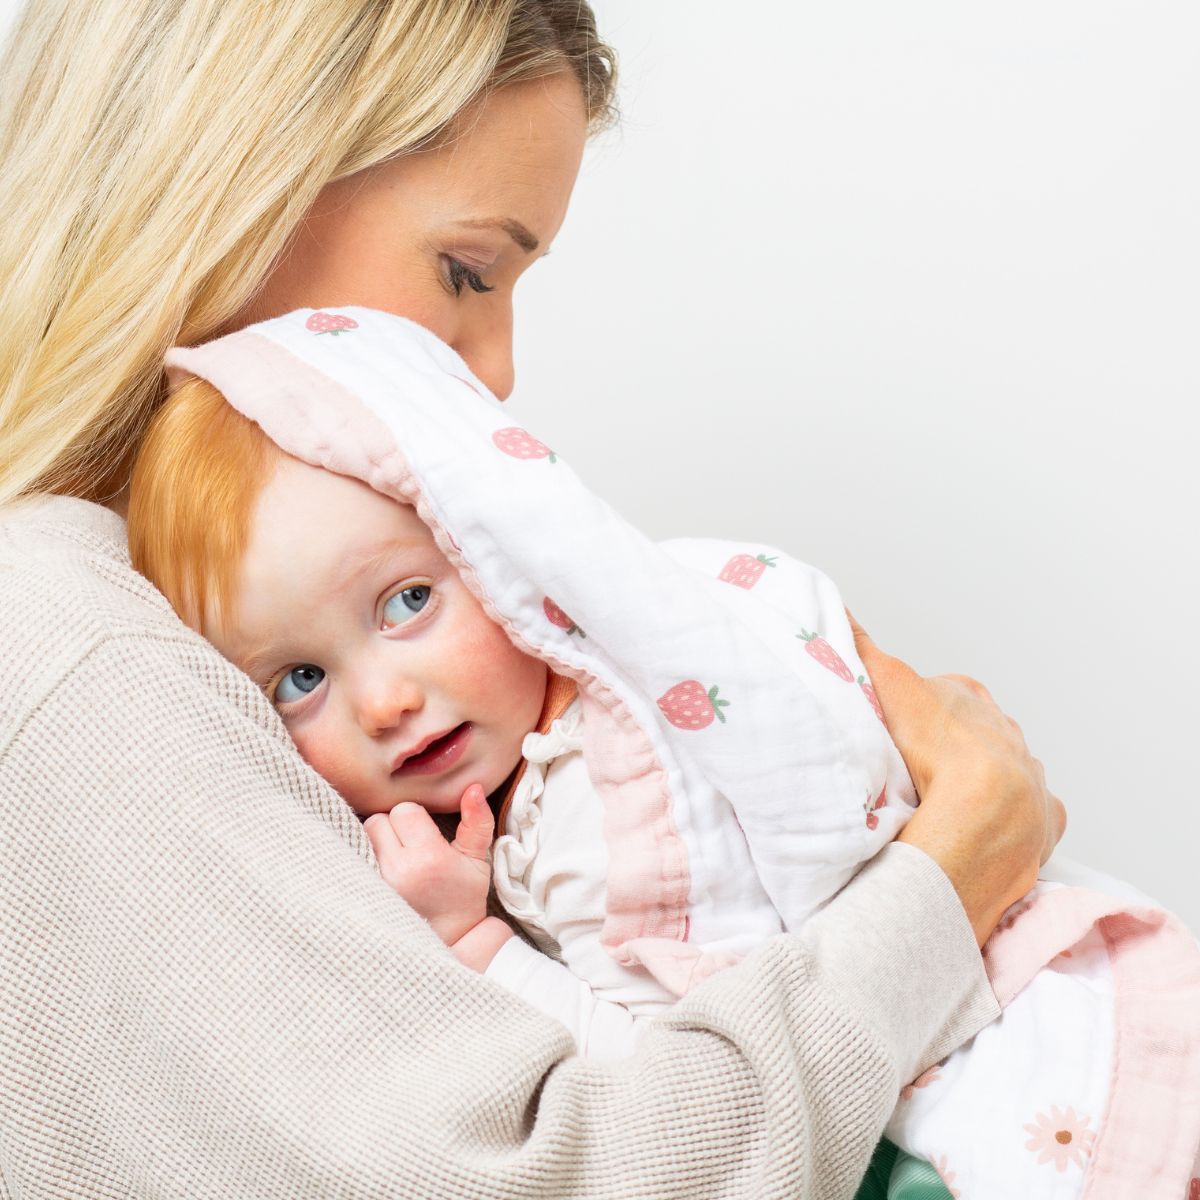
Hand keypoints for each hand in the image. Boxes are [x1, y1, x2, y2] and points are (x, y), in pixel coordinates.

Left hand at [363, 783, 495, 946]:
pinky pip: (351, 861)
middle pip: (377, 821)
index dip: (414, 818)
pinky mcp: (363, 896)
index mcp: (428, 856)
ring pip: (362, 839)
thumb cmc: (463, 897)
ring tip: (394, 860)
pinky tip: (381, 873)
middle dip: (391, 829)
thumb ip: (477, 821)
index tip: (424, 835)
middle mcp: (398, 870)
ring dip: (375, 844)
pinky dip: (363, 861)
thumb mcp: (477, 859)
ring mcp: (377, 885)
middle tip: (407, 847)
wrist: (449, 941)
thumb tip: (474, 787)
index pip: (403, 811)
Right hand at [847, 611, 1066, 944]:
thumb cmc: (934, 749)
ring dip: (986, 781)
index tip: (900, 723)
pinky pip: (1037, 813)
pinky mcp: (1046, 817)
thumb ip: (863, 650)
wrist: (981, 812)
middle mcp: (1007, 732)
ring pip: (1009, 768)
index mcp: (971, 699)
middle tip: (920, 766)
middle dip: (956, 743)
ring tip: (949, 802)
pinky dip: (1018, 820)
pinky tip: (990, 829)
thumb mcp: (889, 687)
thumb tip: (836, 610)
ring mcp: (1030, 775)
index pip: (946, 692)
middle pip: (979, 731)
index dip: (921, 706)